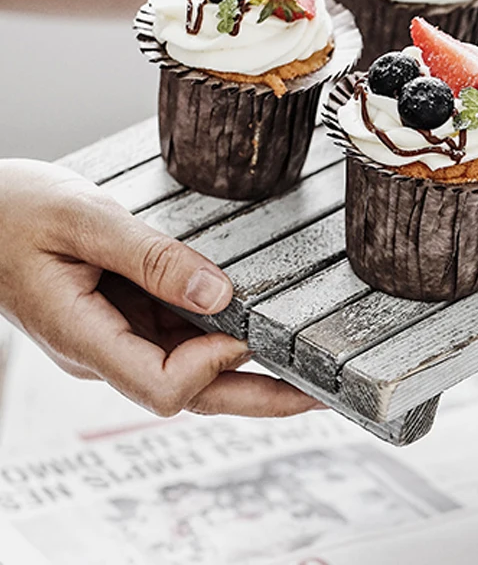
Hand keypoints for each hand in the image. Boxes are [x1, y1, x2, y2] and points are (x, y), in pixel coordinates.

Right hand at [0, 159, 321, 417]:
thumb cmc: (15, 211)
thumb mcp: (85, 221)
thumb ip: (151, 259)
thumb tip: (219, 294)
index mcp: (85, 337)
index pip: (162, 386)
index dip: (211, 365)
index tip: (243, 325)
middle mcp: (105, 351)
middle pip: (191, 393)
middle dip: (258, 395)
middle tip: (319, 392)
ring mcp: (116, 337)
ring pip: (190, 368)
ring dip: (246, 366)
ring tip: (304, 359)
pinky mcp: (125, 318)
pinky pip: (179, 336)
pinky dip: (220, 334)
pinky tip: (254, 323)